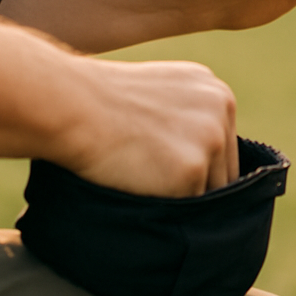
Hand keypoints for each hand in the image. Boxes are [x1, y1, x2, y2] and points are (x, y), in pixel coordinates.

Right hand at [61, 55, 239, 196]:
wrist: (71, 105)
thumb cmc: (102, 102)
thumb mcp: (162, 92)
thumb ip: (189, 115)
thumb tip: (206, 150)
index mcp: (216, 91)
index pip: (224, 144)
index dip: (201, 164)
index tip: (170, 169)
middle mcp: (222, 110)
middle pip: (225, 168)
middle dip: (198, 182)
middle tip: (157, 181)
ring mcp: (212, 139)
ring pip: (212, 190)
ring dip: (184, 195)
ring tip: (146, 181)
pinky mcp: (194, 169)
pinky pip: (189, 205)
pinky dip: (167, 205)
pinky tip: (141, 185)